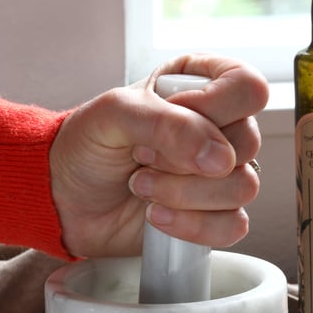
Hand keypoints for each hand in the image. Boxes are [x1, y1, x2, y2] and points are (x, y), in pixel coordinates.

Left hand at [49, 54, 267, 257]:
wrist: (64, 199)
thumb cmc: (87, 146)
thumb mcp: (115, 114)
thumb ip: (169, 125)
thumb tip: (221, 158)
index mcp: (201, 86)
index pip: (247, 88)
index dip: (213, 109)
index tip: (170, 117)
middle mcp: (218, 129)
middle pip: (249, 143)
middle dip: (186, 158)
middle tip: (142, 157)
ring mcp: (219, 176)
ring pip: (243, 187)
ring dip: (183, 193)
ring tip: (141, 186)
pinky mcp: (213, 216)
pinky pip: (233, 226)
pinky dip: (191, 225)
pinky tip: (155, 216)